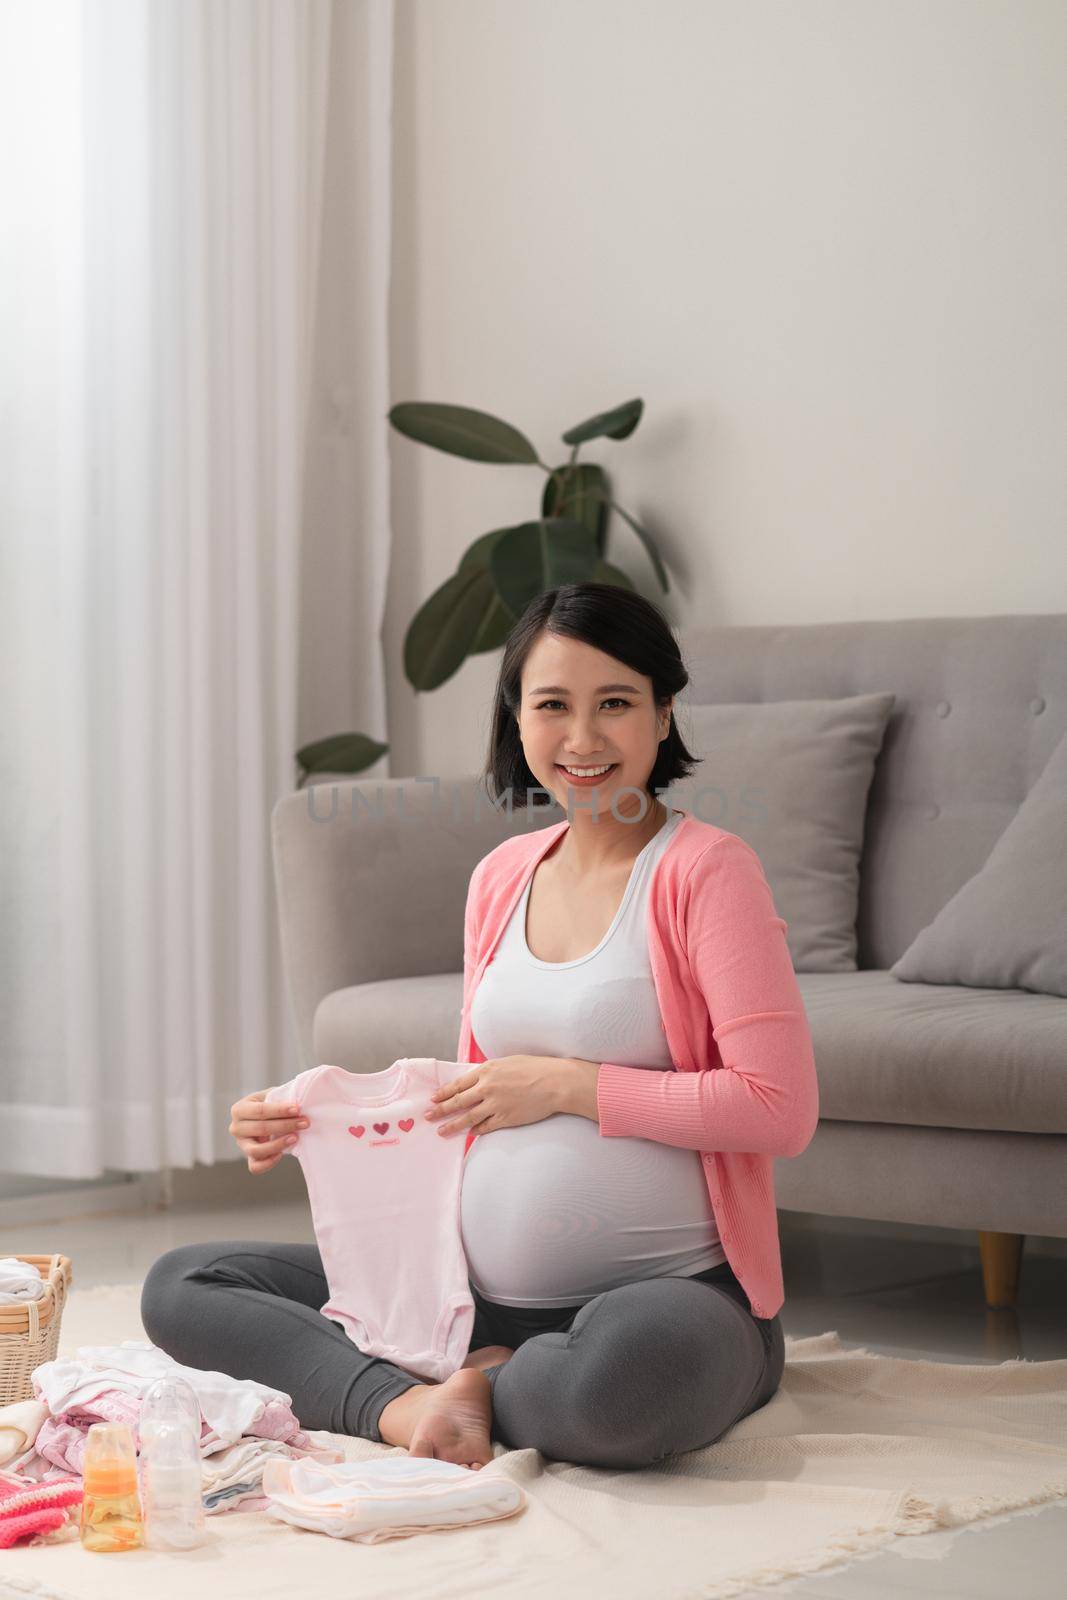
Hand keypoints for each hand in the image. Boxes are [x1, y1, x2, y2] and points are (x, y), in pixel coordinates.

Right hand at [229, 1089, 309, 1173]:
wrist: (268, 1116)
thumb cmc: (271, 1104)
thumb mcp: (273, 1095)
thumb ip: (281, 1096)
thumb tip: (299, 1099)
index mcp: (239, 1109)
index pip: (259, 1110)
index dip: (279, 1110)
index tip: (297, 1109)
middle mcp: (236, 1127)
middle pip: (260, 1129)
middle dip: (285, 1125)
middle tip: (304, 1122)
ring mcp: (241, 1144)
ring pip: (256, 1150)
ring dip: (278, 1144)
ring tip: (295, 1137)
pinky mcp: (249, 1157)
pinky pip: (255, 1167)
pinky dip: (268, 1162)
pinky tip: (281, 1154)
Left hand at [423, 1055, 565, 1137]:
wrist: (555, 1082)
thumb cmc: (535, 1068)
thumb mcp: (507, 1062)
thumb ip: (490, 1072)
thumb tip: (476, 1079)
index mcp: (487, 1071)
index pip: (458, 1084)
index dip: (444, 1093)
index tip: (433, 1099)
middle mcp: (488, 1088)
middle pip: (458, 1102)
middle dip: (440, 1110)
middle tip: (428, 1116)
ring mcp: (496, 1104)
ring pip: (468, 1118)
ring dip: (452, 1125)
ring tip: (441, 1131)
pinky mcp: (506, 1118)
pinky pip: (486, 1127)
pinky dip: (476, 1131)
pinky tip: (469, 1133)